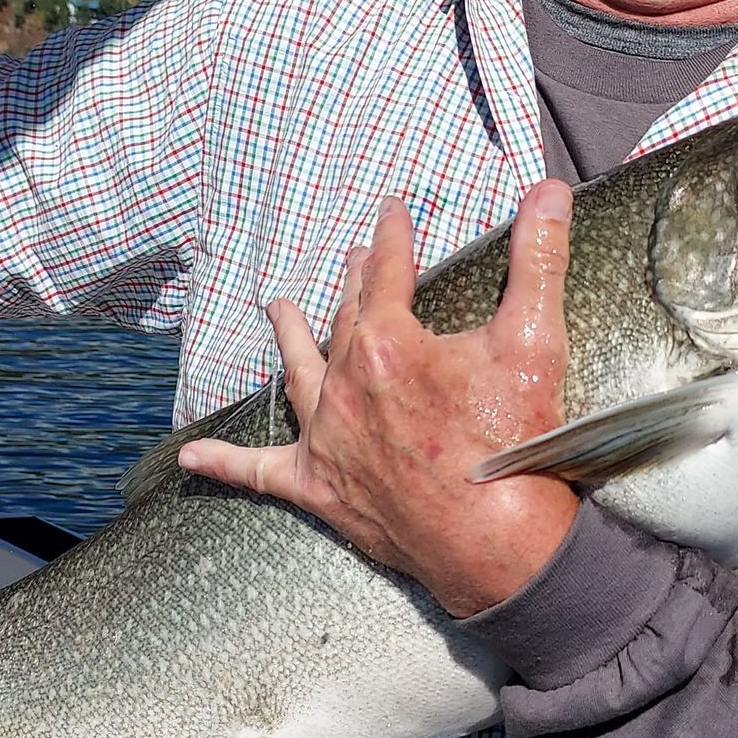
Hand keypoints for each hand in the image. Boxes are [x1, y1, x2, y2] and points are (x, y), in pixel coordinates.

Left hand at [177, 183, 579, 616]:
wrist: (500, 545)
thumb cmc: (516, 445)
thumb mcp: (535, 341)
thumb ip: (538, 258)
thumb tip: (547, 192)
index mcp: (387, 344)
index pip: (387, 273)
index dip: (391, 237)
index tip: (390, 210)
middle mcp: (346, 385)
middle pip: (345, 319)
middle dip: (352, 284)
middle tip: (353, 259)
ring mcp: (327, 438)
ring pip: (298, 376)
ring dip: (289, 339)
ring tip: (277, 309)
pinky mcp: (318, 489)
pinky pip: (259, 473)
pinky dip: (224, 465)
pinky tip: (191, 459)